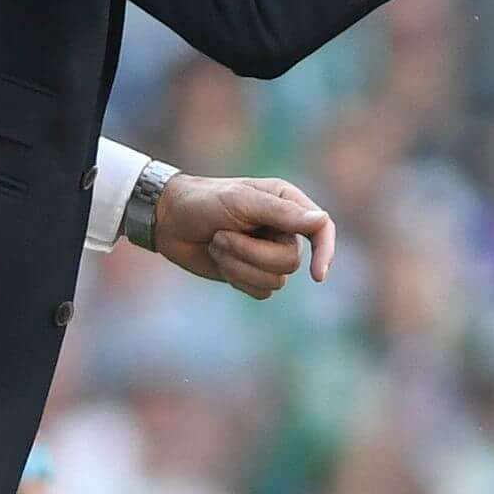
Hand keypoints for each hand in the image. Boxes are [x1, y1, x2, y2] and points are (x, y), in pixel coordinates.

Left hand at [154, 172, 334, 298]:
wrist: (168, 221)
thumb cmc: (204, 201)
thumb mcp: (242, 202)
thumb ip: (283, 213)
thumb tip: (322, 221)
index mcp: (287, 203)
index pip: (322, 228)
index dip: (325, 252)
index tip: (317, 275)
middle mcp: (282, 230)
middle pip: (291, 262)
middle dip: (252, 254)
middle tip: (221, 236)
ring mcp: (267, 254)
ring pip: (275, 282)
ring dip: (239, 265)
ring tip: (217, 244)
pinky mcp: (251, 274)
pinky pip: (260, 292)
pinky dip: (236, 278)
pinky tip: (219, 260)